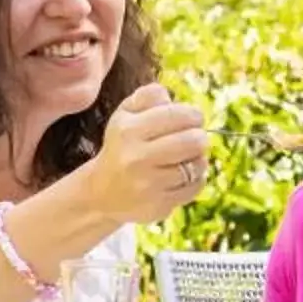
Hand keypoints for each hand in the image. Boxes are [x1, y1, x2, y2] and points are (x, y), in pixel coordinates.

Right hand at [86, 84, 209, 225]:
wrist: (102, 192)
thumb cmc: (123, 145)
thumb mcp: (126, 115)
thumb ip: (148, 96)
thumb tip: (169, 97)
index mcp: (128, 130)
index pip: (178, 115)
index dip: (194, 115)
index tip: (193, 119)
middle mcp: (136, 158)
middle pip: (193, 140)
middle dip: (200, 137)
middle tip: (195, 138)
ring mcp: (148, 184)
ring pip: (197, 164)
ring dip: (198, 159)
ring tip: (186, 157)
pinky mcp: (159, 205)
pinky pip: (195, 186)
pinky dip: (196, 179)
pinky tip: (182, 176)